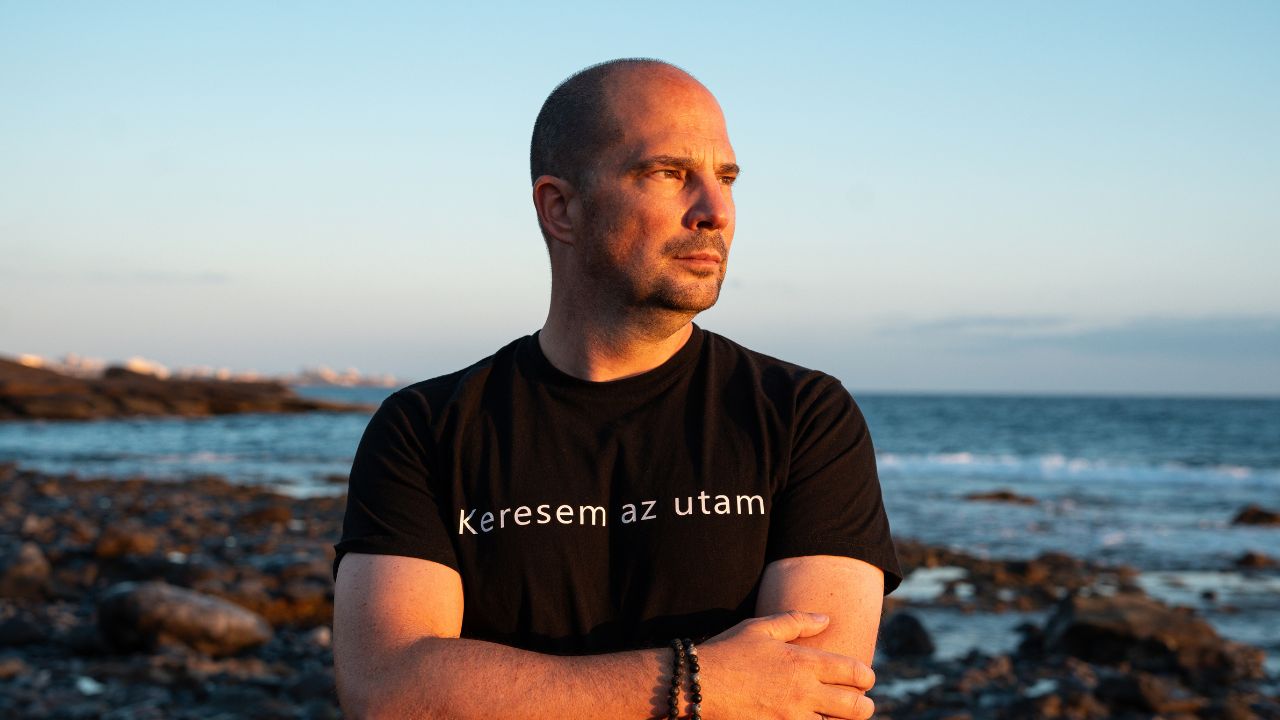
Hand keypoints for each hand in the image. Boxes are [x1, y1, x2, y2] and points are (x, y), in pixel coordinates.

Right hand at [695, 611, 875, 719]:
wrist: (698, 684)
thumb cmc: (729, 651)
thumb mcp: (761, 628)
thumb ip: (797, 621)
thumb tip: (826, 618)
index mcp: (804, 662)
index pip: (855, 672)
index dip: (867, 676)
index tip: (865, 678)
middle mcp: (804, 692)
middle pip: (856, 706)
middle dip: (864, 705)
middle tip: (861, 703)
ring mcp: (792, 717)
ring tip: (836, 715)